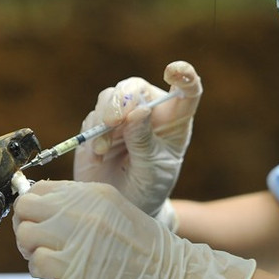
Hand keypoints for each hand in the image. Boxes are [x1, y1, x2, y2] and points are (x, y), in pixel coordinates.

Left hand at [13, 180, 254, 278]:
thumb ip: (80, 206)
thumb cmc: (141, 247)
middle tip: (38, 241)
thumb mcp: (113, 210)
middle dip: (25, 225)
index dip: (33, 206)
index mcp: (91, 192)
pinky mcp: (73, 266)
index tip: (40, 221)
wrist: (167, 275)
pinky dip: (39, 270)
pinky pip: (36, 263)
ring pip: (25, 235)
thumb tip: (43, 210)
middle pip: (25, 207)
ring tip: (46, 258)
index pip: (39, 188)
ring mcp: (75, 236)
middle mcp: (80, 209)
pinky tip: (55, 273)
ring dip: (30, 250)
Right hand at [73, 61, 201, 220]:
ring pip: (110, 97)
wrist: (123, 207)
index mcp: (174, 120)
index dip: (184, 76)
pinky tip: (98, 155)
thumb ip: (144, 142)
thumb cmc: (149, 188)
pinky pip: (92, 118)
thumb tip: (138, 111)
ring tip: (104, 147)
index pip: (186, 90)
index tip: (174, 71)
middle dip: (122, 99)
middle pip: (135, 87)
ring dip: (104, 117)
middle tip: (114, 121)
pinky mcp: (99, 125)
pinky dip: (92, 134)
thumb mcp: (152, 171)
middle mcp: (149, 111)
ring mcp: (123, 116)